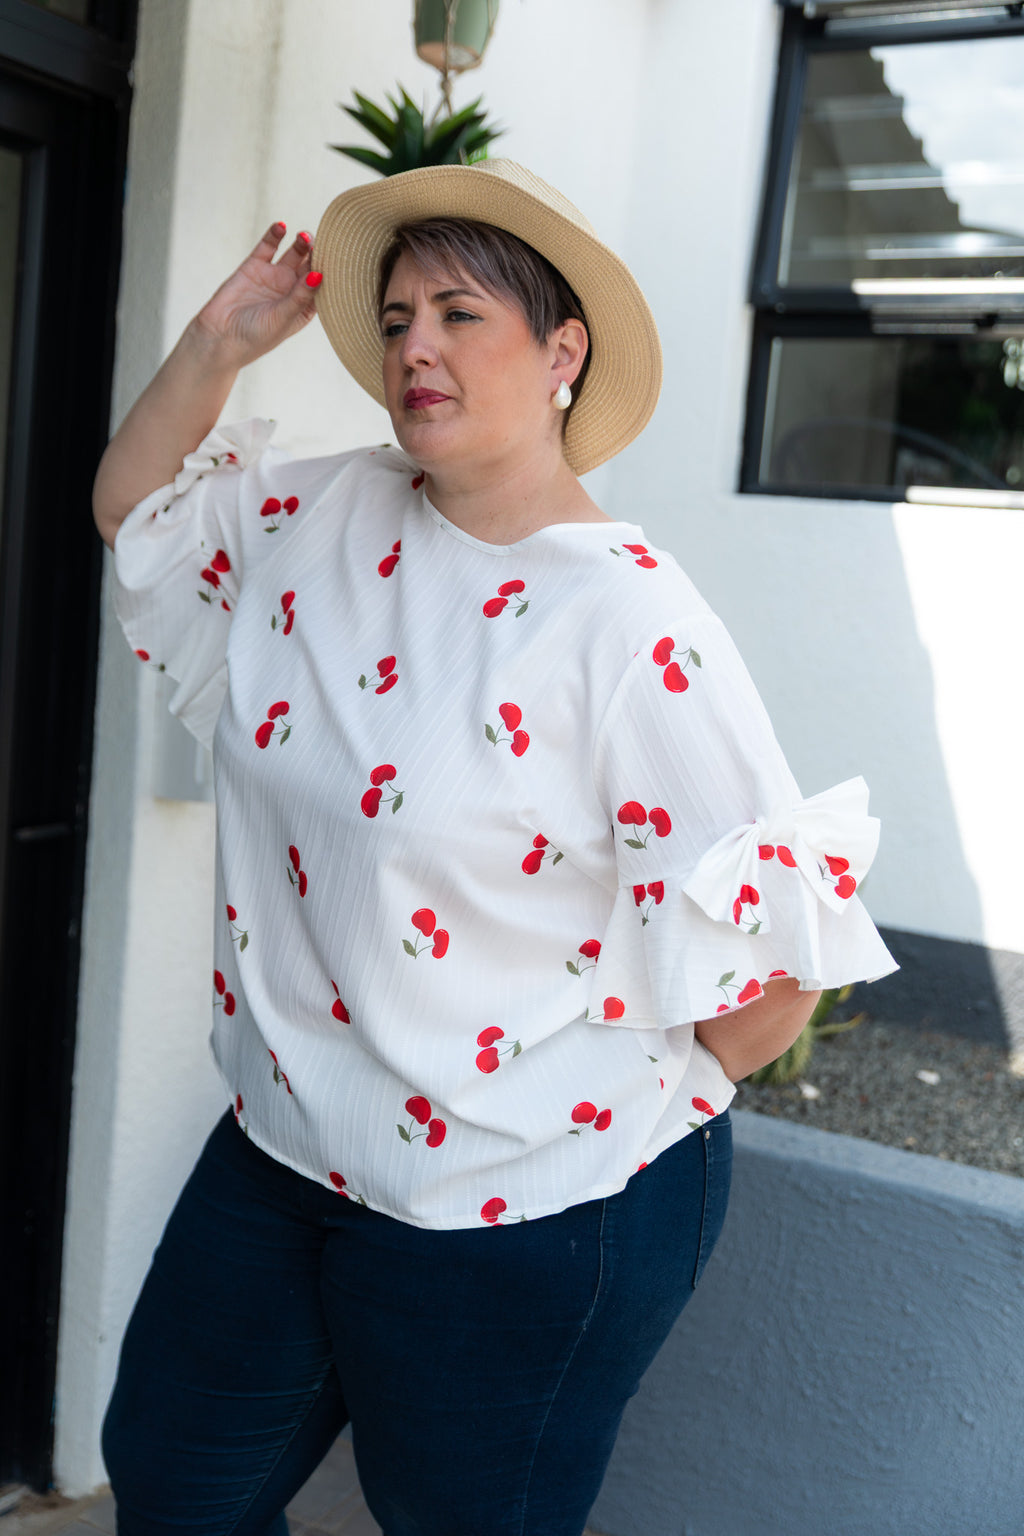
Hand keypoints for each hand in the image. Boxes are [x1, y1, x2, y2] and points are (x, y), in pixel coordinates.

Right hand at [190, 223, 319, 368]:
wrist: (219, 336)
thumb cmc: (256, 336)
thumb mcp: (283, 317)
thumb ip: (300, 296)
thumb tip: (319, 275)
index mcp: (304, 307)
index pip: (323, 286)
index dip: (331, 273)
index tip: (340, 261)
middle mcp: (292, 290)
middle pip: (311, 266)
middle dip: (319, 254)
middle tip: (323, 244)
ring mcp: (274, 276)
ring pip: (293, 254)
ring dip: (301, 243)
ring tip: (304, 236)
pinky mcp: (254, 266)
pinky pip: (268, 246)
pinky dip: (275, 235)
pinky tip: (282, 226)